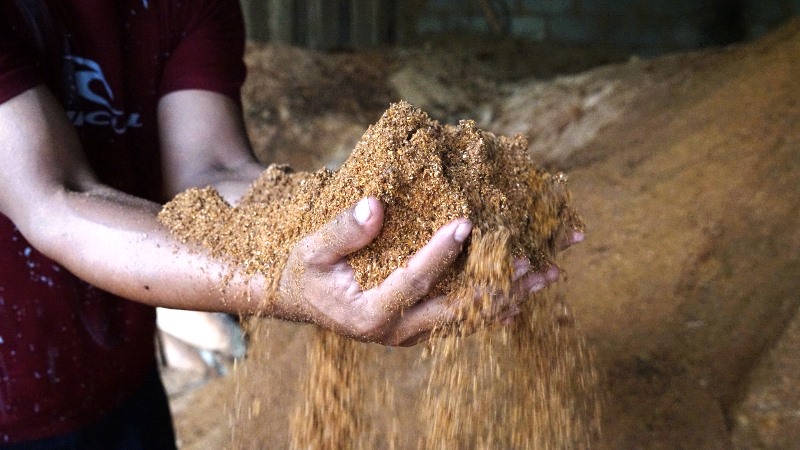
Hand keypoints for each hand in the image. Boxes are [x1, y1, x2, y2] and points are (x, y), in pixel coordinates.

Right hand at [277, 197, 575, 345]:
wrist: (299, 299)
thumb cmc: (305, 270)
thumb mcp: (313, 248)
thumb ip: (343, 230)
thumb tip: (376, 206)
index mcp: (370, 313)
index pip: (414, 280)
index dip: (441, 252)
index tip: (466, 222)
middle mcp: (396, 330)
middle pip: (457, 309)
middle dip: (498, 285)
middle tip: (535, 262)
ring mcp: (410, 332)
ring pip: (467, 316)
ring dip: (507, 295)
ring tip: (546, 272)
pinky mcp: (417, 326)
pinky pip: (460, 315)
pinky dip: (491, 301)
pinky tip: (521, 289)